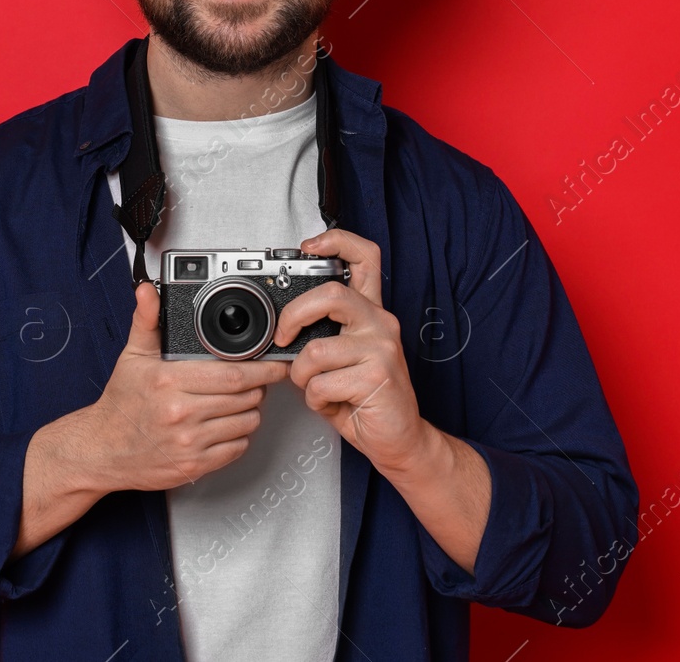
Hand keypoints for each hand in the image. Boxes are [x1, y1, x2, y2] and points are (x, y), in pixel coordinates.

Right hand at [81, 280, 289, 492]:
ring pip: (246, 422)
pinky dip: (239, 436)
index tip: (274, 364)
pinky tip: (226, 425)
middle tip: (256, 380)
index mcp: (169, 381)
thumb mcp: (132, 357)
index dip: (262, 368)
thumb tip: (147, 292)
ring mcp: (189, 442)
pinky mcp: (194, 465)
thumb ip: (146, 321)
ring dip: (251, 410)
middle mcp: (180, 413)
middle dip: (259, 386)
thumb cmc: (120, 405)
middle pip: (245, 397)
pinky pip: (237, 448)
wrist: (102, 450)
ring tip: (238, 402)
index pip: (233, 374)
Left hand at [272, 228, 432, 475]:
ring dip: (303, 377)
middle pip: (331, 294)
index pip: (364, 257)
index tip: (308, 246)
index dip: (336, 242)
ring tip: (318, 387)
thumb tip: (280, 328)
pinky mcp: (377, 376)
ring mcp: (381, 348)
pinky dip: (316, 399)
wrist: (399, 438)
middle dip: (293, 316)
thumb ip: (321, 334)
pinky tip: (333, 402)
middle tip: (283, 337)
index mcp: (370, 312)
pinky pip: (321, 383)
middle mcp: (379, 322)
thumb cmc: (366, 398)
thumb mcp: (342, 357)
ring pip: (315, 350)